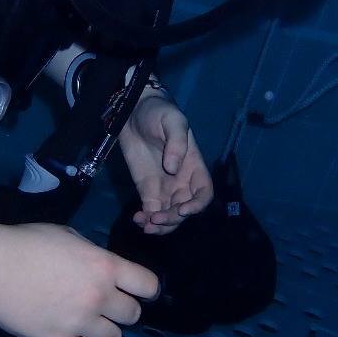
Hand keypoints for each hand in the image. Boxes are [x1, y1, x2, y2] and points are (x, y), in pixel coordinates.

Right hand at [0, 222, 159, 336]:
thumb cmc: (27, 243)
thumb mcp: (68, 236)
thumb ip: (92, 256)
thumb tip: (100, 269)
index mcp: (105, 267)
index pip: (148, 285)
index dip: (145, 288)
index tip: (137, 290)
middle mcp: (100, 297)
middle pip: (133, 315)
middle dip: (124, 310)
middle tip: (108, 306)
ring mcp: (80, 323)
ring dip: (106, 331)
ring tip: (91, 324)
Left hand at [118, 93, 212, 235]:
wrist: (133, 111)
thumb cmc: (158, 112)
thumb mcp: (172, 122)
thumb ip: (176, 143)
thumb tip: (173, 169)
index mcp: (194, 167)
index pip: (204, 192)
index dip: (197, 205)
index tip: (183, 210)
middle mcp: (182, 181)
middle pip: (185, 209)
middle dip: (174, 218)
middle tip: (156, 218)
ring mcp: (164, 187)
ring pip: (169, 216)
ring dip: (161, 225)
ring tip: (146, 225)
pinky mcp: (147, 190)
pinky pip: (150, 211)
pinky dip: (146, 220)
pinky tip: (138, 219)